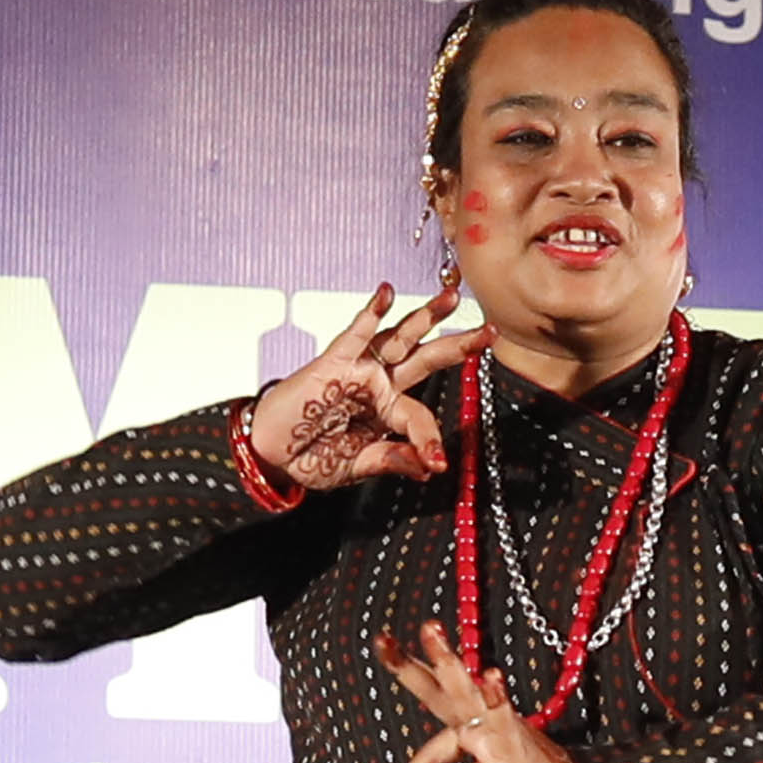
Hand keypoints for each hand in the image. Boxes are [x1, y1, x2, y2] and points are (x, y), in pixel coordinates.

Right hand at [248, 285, 486, 491]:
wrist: (272, 455)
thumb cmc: (312, 458)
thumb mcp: (357, 467)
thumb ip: (392, 461)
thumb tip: (429, 468)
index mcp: (389, 411)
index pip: (421, 416)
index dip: (430, 439)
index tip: (436, 463)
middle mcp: (380, 385)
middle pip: (426, 360)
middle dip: (457, 346)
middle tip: (490, 332)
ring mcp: (358, 370)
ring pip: (399, 339)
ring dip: (425, 317)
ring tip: (451, 297)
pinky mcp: (333, 362)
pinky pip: (355, 336)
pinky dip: (370, 315)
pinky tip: (385, 294)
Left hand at [377, 622, 586, 762]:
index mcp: (475, 736)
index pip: (435, 747)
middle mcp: (486, 725)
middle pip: (443, 690)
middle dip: (411, 666)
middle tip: (381, 639)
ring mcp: (503, 731)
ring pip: (470, 691)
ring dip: (448, 661)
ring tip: (429, 630)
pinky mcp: (521, 745)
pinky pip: (506, 719)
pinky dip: (497, 698)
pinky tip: (491, 676)